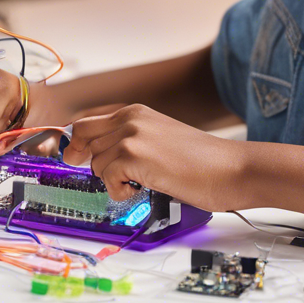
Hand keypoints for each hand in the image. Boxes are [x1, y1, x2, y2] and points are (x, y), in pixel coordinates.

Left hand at [62, 104, 246, 211]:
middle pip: (84, 140)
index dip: (76, 142)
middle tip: (107, 178)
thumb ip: (131, 142)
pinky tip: (140, 189)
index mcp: (136, 112)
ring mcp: (130, 135)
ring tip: (139, 184)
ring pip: (96, 163)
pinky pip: (107, 177)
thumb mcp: (160, 140)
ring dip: (112, 180)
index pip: (87, 122)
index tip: (73, 156)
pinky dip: (119, 190)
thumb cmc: (202, 162)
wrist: (230, 168)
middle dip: (88, 162)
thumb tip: (100, 158)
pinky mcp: (133, 155)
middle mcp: (130, 118)